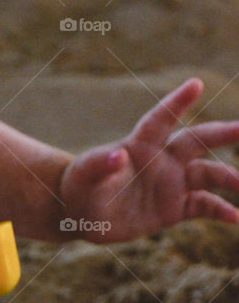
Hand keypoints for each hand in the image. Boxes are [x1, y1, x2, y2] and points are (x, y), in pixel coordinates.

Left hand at [60, 78, 238, 242]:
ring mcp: (170, 183)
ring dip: (229, 177)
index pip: (161, 119)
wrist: (82, 214)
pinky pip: (203, 206)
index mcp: (139, 145)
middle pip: (197, 141)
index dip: (177, 102)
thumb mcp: (83, 177)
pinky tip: (235, 217)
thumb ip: (98, 165)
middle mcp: (161, 160)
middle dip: (222, 133)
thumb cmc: (80, 188)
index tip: (196, 84)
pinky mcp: (173, 208)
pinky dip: (220, 211)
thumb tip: (117, 155)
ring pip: (208, 175)